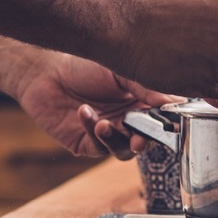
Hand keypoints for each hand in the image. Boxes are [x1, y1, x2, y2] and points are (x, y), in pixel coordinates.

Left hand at [16, 53, 180, 158]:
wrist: (46, 72)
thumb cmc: (84, 66)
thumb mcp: (120, 70)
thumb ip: (145, 87)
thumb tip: (172, 101)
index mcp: (142, 102)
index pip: (163, 118)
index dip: (169, 123)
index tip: (171, 124)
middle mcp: (129, 120)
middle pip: (148, 139)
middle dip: (146, 141)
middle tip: (141, 138)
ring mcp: (109, 134)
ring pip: (125, 151)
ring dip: (117, 140)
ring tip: (104, 124)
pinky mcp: (87, 144)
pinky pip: (98, 147)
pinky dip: (93, 131)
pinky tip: (84, 112)